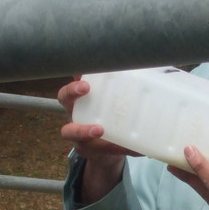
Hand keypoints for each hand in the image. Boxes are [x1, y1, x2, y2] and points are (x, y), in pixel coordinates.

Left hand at [57, 77, 138, 202]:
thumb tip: (143, 148)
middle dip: (73, 93)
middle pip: (65, 100)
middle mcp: (74, 113)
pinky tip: (99, 59)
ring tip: (96, 68)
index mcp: (77, 133)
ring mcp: (79, 100)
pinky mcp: (86, 90)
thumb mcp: (112, 149)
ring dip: (81, 75)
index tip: (99, 130)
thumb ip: (124, 148)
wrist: (98, 143)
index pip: (72, 132)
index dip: (82, 130)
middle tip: (86, 88)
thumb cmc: (104, 146)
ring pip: (74, 82)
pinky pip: (81, 74)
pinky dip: (86, 68)